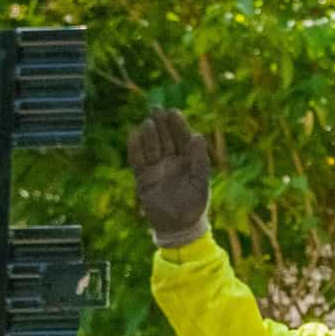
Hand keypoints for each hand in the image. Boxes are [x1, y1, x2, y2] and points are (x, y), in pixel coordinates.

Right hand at [126, 111, 211, 245]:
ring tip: (149, 122)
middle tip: (156, 108)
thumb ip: (200, 160)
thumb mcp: (201, 182)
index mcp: (187, 161)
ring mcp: (156, 169)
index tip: (173, 111)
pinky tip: (133, 135)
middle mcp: (170, 161)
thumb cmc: (194, 205)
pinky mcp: (143, 179)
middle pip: (164, 139)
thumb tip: (198, 135)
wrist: (179, 227)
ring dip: (149, 135)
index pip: (181, 138)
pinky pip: (137, 161)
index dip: (177, 125)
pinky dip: (135, 148)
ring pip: (151, 147)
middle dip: (161, 124)